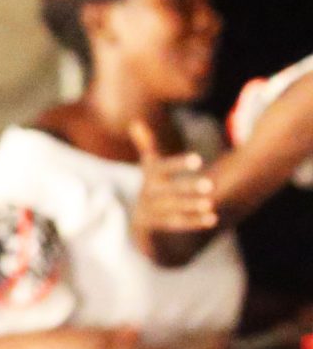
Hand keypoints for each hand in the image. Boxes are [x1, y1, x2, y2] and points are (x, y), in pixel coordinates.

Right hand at [131, 118, 217, 238]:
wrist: (141, 220)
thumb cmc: (153, 187)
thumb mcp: (150, 167)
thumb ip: (147, 146)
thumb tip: (136, 122)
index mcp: (150, 177)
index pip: (163, 168)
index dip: (180, 164)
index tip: (198, 159)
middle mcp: (147, 194)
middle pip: (168, 190)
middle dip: (188, 188)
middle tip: (210, 184)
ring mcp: (150, 211)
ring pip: (172, 209)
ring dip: (192, 207)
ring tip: (211, 203)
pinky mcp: (155, 226)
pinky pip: (176, 225)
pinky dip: (194, 222)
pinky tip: (213, 218)